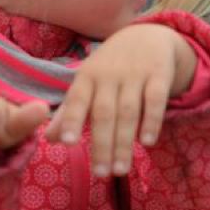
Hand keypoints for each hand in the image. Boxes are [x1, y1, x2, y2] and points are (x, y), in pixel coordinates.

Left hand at [46, 24, 196, 176]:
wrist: (148, 35)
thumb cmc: (111, 67)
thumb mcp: (88, 82)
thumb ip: (70, 111)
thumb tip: (50, 139)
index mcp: (87, 76)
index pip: (77, 99)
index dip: (71, 120)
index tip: (68, 143)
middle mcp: (110, 74)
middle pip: (104, 113)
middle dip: (102, 144)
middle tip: (101, 174)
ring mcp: (135, 74)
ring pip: (129, 111)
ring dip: (124, 142)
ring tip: (121, 170)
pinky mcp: (159, 74)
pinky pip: (155, 99)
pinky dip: (152, 121)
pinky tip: (147, 142)